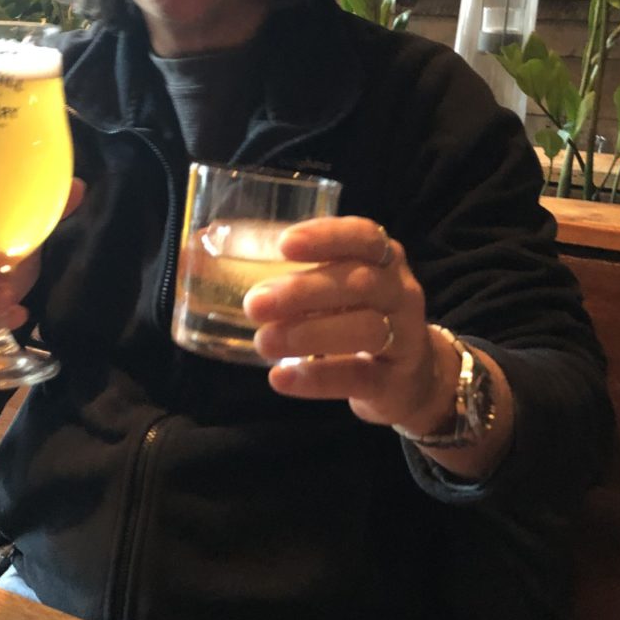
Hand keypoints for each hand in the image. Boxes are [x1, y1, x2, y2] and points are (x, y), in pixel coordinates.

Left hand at [243, 216, 445, 430]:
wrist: (414, 378)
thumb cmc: (361, 318)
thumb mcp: (341, 289)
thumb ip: (295, 274)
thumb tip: (205, 258)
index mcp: (384, 259)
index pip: (363, 237)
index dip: (326, 237)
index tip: (284, 244)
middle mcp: (401, 292)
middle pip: (359, 283)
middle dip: (303, 291)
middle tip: (254, 303)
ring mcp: (405, 338)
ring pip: (365, 329)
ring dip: (308, 333)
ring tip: (264, 342)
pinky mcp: (395, 382)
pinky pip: (359, 376)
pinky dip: (318, 378)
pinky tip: (281, 378)